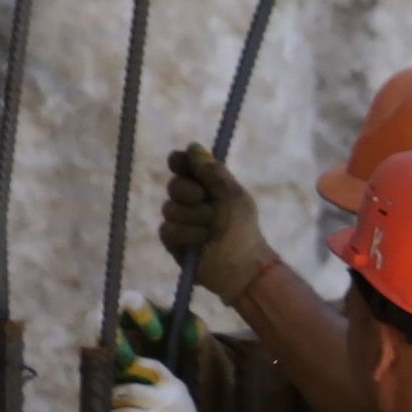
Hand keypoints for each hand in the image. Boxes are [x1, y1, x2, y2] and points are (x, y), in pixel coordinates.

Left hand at [107, 359, 225, 411]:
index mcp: (172, 388)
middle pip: (131, 393)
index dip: (131, 365)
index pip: (153, 368)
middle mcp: (166, 404)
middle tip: (100, 399)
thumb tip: (122, 364)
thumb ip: (154, 378)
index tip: (112, 369)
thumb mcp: (175, 394)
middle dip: (111, 395)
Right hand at [157, 145, 270, 298]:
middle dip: (189, 192)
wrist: (242, 265)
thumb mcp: (233, 196)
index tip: (181, 163)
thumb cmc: (243, 229)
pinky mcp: (173, 240)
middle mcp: (190, 200)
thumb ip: (213, 172)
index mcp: (206, 185)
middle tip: (204, 200)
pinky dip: (188, 234)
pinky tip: (202, 240)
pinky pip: (168, 229)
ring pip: (170, 208)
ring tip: (211, 229)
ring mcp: (180, 220)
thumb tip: (193, 147)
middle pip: (174, 184)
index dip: (180, 162)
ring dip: (194, 217)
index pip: (183, 165)